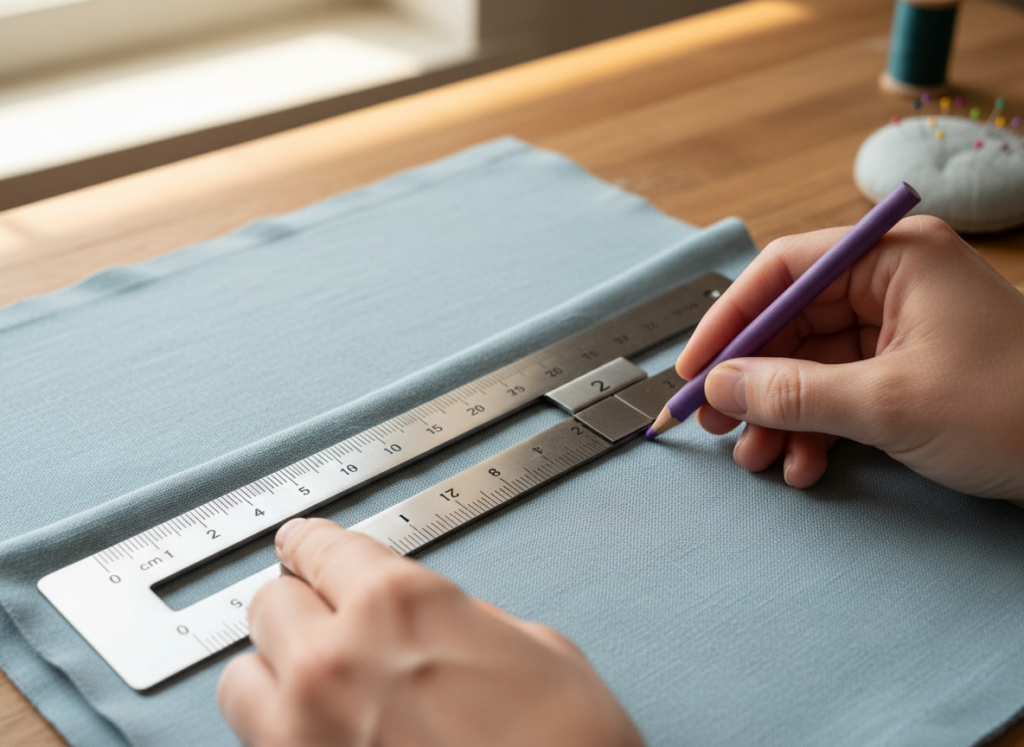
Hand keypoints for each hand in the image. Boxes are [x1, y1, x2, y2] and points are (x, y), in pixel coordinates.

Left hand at [218, 518, 644, 746]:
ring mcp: (304, 729)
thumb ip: (462, 619)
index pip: (320, 548)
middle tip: (321, 617)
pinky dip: (274, 725)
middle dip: (297, 606)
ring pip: (240, 674)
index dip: (311, 545)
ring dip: (272, 669)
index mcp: (400, 602)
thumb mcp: (537, 648)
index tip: (301, 547)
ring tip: (309, 681)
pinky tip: (318, 727)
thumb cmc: (570, 745)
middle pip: (270, 604)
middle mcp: (337, 658)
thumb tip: (432, 622)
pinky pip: (253, 737)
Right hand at [677, 215, 1023, 501]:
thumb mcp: (890, 403)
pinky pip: (838, 391)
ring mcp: (900, 329)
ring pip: (810, 363)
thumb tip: (721, 384)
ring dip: (778, 413)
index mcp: (895, 257)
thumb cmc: (1017, 409)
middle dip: (752, 379)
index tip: (696, 366)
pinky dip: (814, 429)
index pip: (785, 271)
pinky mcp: (906, 371)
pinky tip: (802, 464)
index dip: (730, 319)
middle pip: (791, 321)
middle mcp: (894, 283)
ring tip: (757, 458)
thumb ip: (794, 392)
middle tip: (716, 421)